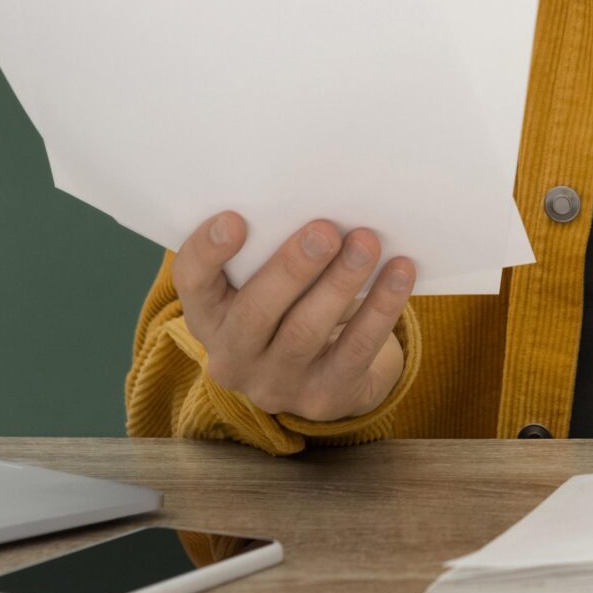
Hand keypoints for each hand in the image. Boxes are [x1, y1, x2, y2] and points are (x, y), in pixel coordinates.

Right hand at [172, 211, 415, 422]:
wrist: (325, 373)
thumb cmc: (291, 304)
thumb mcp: (265, 281)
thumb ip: (271, 247)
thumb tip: (315, 195)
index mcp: (209, 315)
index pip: (193, 283)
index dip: (207, 252)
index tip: (235, 218)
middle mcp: (233, 356)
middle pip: (255, 312)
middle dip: (291, 268)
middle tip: (324, 230)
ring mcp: (276, 384)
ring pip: (305, 332)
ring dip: (340, 283)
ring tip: (367, 242)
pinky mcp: (324, 397)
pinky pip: (355, 350)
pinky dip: (381, 308)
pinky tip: (400, 272)